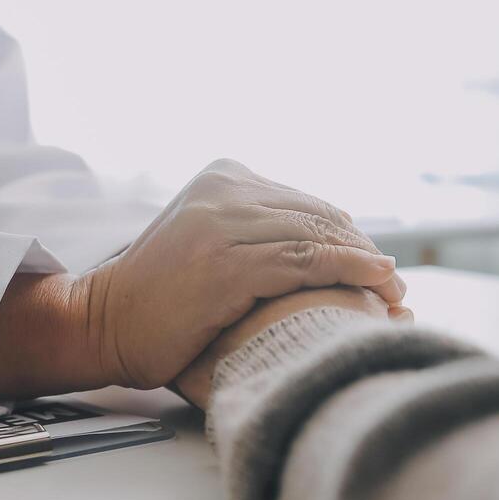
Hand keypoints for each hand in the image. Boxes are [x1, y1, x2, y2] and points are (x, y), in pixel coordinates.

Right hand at [84, 159, 404, 389]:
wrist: (102, 323)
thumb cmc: (157, 297)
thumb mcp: (204, 239)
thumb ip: (250, 228)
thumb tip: (315, 240)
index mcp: (222, 176)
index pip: (305, 201)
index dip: (347, 234)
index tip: (374, 263)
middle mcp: (224, 190)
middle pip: (318, 215)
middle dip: (361, 248)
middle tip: (394, 282)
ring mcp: (224, 225)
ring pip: (318, 236)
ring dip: (366, 263)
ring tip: (396, 291)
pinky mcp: (228, 265)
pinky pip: (307, 262)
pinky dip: (351, 271)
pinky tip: (379, 284)